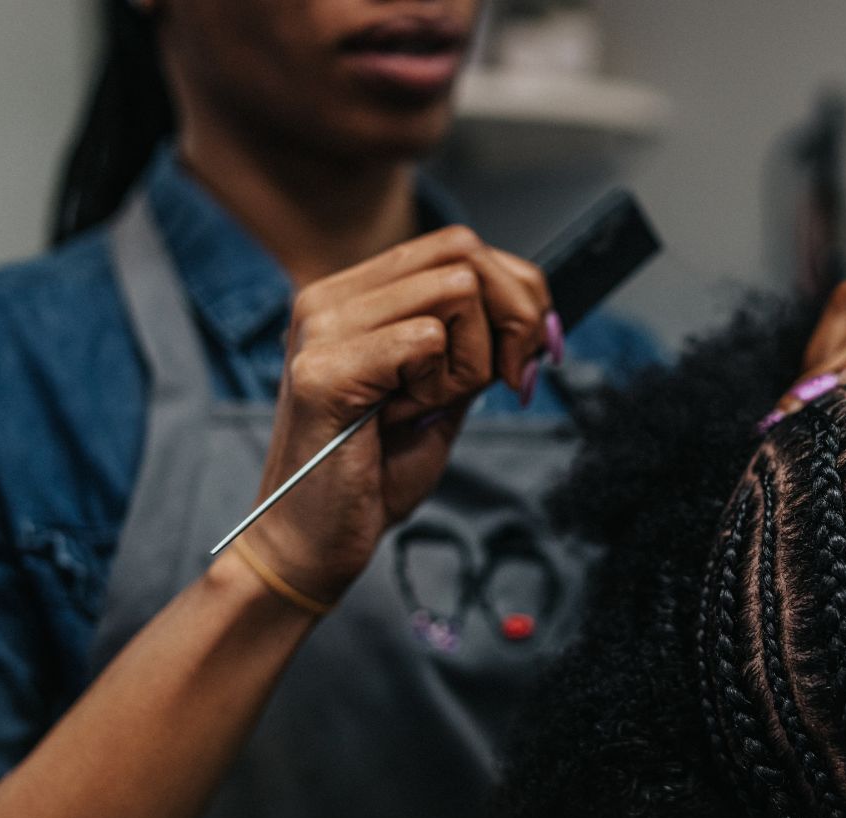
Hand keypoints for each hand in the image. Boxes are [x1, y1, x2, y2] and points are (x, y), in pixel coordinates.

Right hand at [242, 225, 552, 604]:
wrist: (311, 545)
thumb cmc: (372, 475)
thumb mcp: (440, 393)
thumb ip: (473, 344)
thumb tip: (534, 308)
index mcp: (351, 295)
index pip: (458, 245)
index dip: (517, 294)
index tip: (527, 357)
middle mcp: (329, 298)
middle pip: (465, 253)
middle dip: (513, 319)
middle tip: (509, 380)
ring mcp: (321, 328)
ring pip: (456, 290)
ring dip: (471, 359)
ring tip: (429, 406)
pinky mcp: (324, 370)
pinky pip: (427, 340)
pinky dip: (440, 385)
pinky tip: (403, 418)